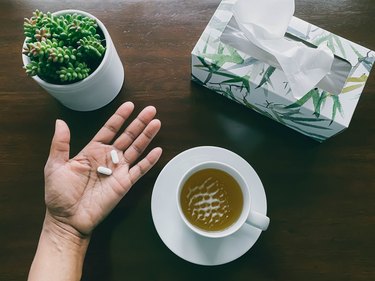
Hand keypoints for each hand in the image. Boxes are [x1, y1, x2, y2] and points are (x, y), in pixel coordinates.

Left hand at [43, 102, 161, 237]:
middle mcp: (108, 158)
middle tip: (151, 110)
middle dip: (139, 122)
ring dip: (146, 136)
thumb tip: (60, 122)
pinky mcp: (125, 184)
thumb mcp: (55, 165)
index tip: (129, 105)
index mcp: (93, 151)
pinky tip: (158, 150)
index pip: (110, 129)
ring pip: (136, 149)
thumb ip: (60, 143)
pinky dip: (149, 161)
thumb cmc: (59, 194)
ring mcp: (118, 170)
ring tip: (156, 123)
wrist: (67, 219)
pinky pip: (140, 170)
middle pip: (127, 136)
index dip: (120, 117)